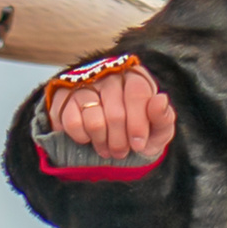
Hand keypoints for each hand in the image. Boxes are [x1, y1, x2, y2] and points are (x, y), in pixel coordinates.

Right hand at [49, 67, 174, 162]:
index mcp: (136, 77)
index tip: (139, 145)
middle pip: (115, 113)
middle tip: (121, 152)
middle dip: (120, 141)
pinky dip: (82, 137)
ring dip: (102, 142)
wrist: (107, 130)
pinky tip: (89, 139)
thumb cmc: (137, 128)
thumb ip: (163, 117)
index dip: (138, 124)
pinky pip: (71, 123)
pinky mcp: (63, 97)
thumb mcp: (157, 127)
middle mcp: (109, 75)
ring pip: (94, 120)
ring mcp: (83, 84)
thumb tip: (161, 100)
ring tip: (107, 149)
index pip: (137, 94)